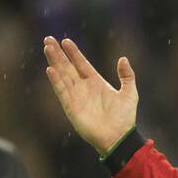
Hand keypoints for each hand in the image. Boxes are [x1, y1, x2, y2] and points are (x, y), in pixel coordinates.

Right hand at [42, 36, 137, 155]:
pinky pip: (62, 92)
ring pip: (62, 76)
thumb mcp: (130, 93)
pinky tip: (50, 69)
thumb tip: (123, 59)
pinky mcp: (71, 108)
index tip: (65, 41)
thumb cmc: (125, 118)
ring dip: (54, 62)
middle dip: (58, 53)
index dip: (73, 53)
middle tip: (48, 39)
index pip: (81, 63)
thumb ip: (127, 75)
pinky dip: (56, 81)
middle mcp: (83, 88)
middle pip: (68, 67)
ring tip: (47, 48)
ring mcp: (76, 97)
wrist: (119, 137)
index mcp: (96, 82)